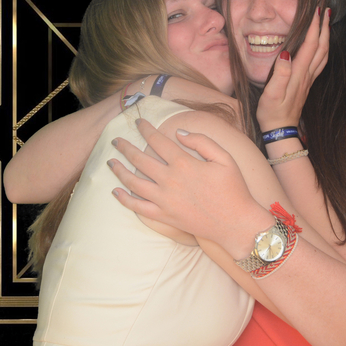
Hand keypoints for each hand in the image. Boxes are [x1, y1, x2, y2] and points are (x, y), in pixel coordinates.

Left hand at [107, 119, 267, 252]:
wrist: (235, 223)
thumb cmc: (233, 189)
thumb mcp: (225, 158)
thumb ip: (202, 141)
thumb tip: (179, 133)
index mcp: (184, 163)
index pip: (157, 140)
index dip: (145, 129)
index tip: (138, 122)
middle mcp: (169, 180)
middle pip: (140, 159)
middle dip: (125, 147)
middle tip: (116, 140)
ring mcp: (164, 200)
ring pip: (133, 182)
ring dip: (119, 170)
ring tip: (110, 162)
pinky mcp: (164, 216)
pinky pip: (138, 207)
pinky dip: (124, 199)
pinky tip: (115, 191)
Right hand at [256, 8, 329, 130]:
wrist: (281, 130)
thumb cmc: (272, 113)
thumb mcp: (271, 94)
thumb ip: (280, 74)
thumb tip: (286, 53)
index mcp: (299, 73)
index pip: (310, 44)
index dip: (314, 26)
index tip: (316, 10)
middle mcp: (307, 75)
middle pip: (321, 47)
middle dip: (324, 27)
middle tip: (325, 9)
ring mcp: (309, 80)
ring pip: (323, 54)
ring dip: (326, 36)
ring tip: (326, 23)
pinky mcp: (307, 84)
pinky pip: (320, 62)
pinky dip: (323, 49)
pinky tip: (321, 46)